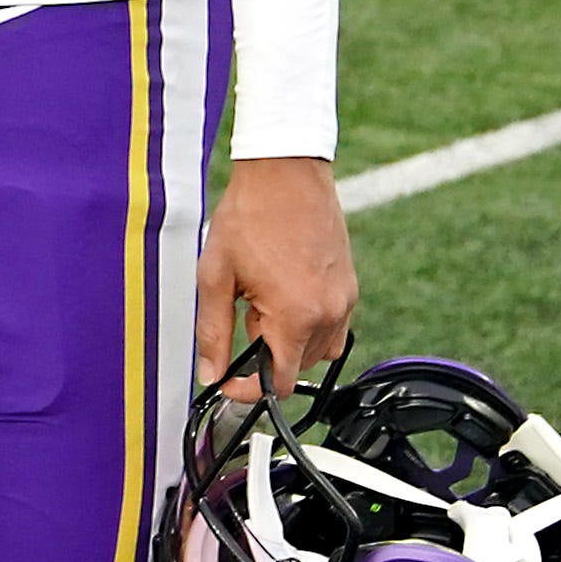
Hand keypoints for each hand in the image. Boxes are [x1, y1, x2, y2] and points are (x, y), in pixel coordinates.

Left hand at [191, 157, 357, 391]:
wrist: (286, 170)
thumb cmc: (250, 215)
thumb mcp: (216, 277)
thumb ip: (213, 332)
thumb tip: (211, 373)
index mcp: (296, 315)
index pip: (279, 383)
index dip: (249, 390)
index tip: (230, 381)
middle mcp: (329, 312)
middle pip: (297, 367)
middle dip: (266, 354)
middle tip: (245, 313)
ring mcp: (344, 298)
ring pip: (318, 349)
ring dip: (288, 340)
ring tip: (264, 300)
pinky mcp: (350, 285)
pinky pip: (333, 326)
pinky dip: (308, 324)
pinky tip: (286, 291)